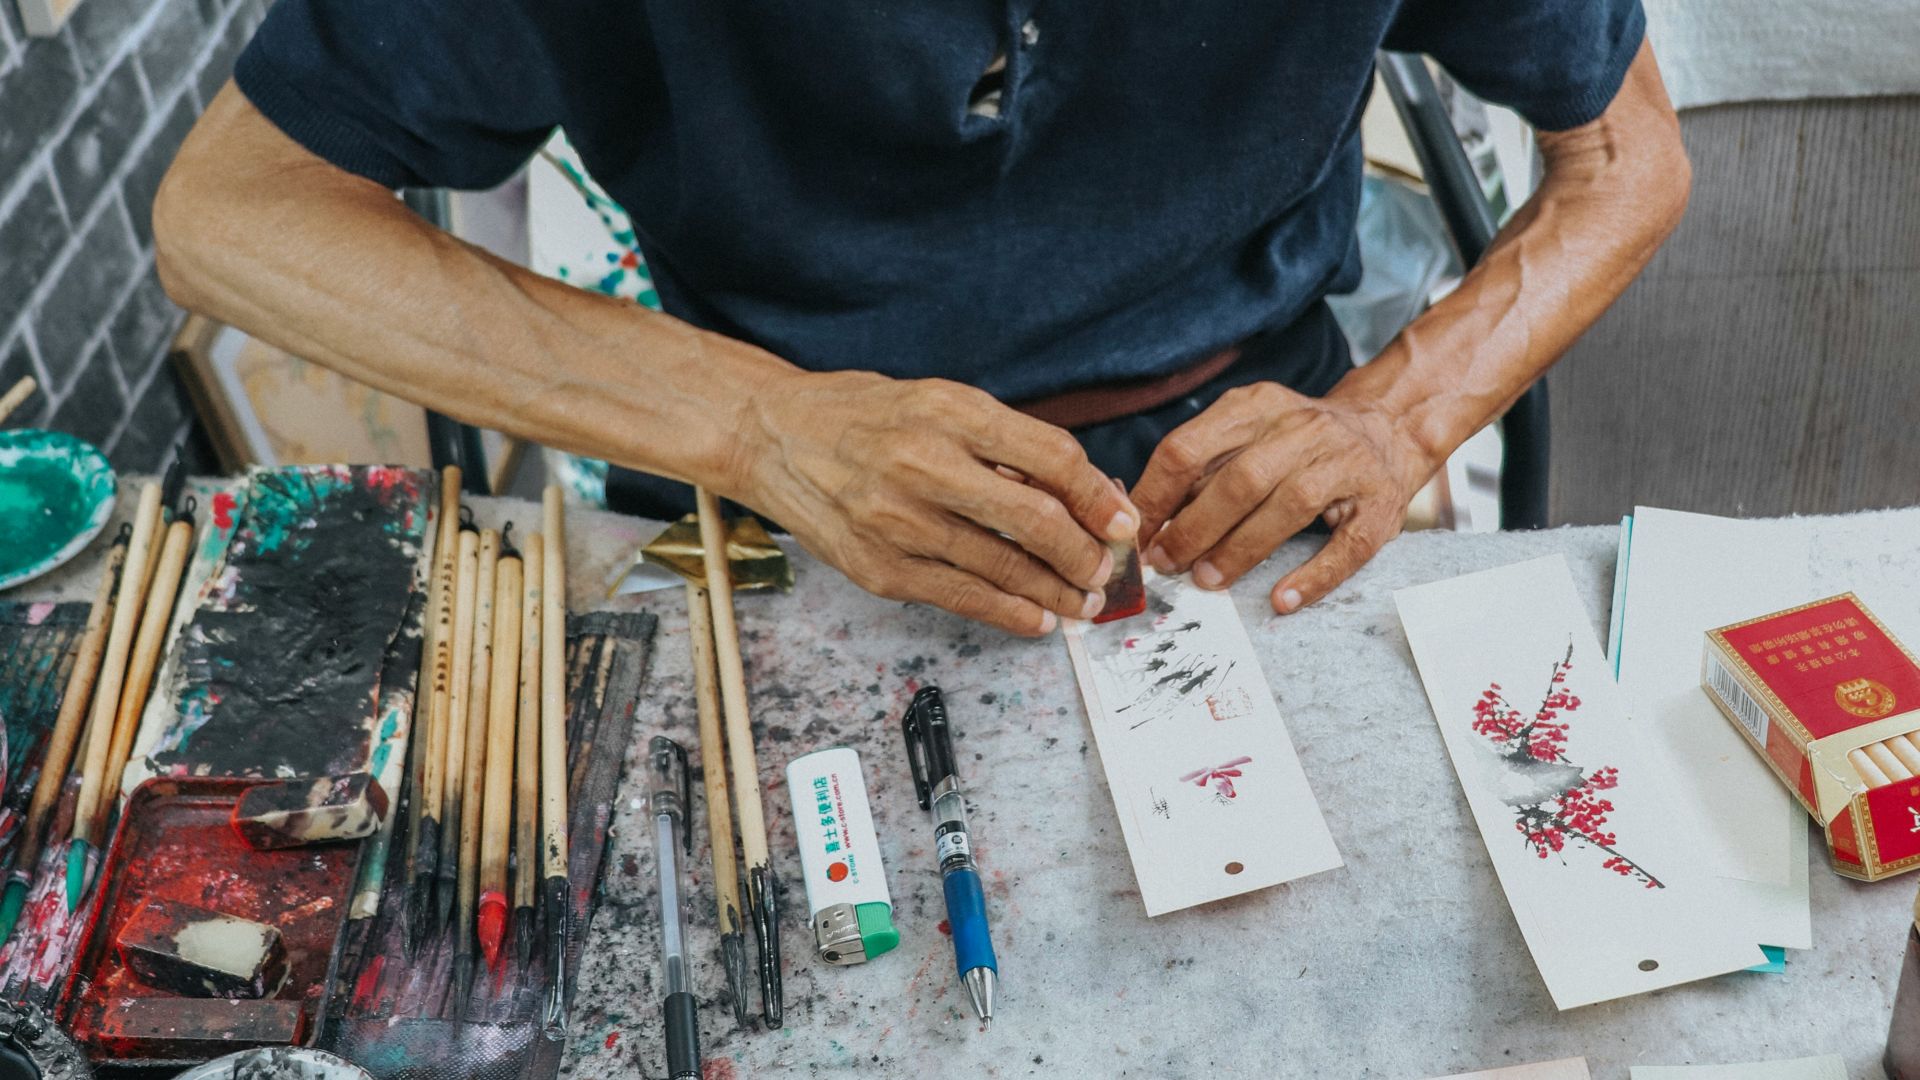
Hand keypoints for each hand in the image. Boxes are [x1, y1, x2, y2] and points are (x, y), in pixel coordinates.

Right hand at [735, 369, 1137, 635]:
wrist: (774, 438)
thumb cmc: (863, 416)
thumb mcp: (938, 402)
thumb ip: (1003, 442)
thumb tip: (1080, 492)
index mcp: (948, 412)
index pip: (1048, 457)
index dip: (1097, 495)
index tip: (1123, 521)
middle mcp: (924, 465)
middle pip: (1033, 520)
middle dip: (1084, 553)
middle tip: (1107, 569)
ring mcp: (898, 522)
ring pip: (1003, 568)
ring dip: (1056, 591)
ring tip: (1084, 601)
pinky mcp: (879, 568)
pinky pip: (961, 598)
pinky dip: (1010, 613)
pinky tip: (1038, 618)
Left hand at [1130, 381, 1436, 613]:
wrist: (1388, 428)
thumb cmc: (1299, 443)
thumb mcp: (1247, 435)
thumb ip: (1201, 469)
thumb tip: (1142, 520)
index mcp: (1257, 407)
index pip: (1188, 448)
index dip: (1154, 497)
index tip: (1135, 536)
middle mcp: (1304, 427)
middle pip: (1239, 479)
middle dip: (1194, 528)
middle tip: (1167, 565)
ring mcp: (1347, 464)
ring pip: (1290, 506)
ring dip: (1241, 550)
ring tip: (1208, 580)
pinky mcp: (1380, 505)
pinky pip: (1346, 546)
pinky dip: (1313, 577)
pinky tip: (1282, 599)